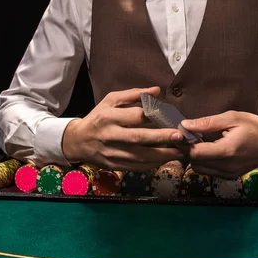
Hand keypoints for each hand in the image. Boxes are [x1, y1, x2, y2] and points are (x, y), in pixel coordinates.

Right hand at [62, 86, 184, 170]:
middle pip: (138, 137)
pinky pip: (136, 167)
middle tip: (179, 136)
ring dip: (161, 155)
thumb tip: (156, 90)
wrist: (78, 141)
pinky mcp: (114, 166)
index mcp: (109, 117)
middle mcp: (110, 135)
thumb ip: (134, 94)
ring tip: (179, 152)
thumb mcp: (111, 100)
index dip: (154, 116)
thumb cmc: (98, 117)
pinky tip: (165, 160)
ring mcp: (112, 153)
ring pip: (139, 156)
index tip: (171, 117)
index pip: (134, 116)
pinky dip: (152, 164)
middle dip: (160, 138)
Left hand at [181, 111, 257, 178]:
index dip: (184, 144)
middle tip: (190, 135)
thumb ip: (207, 123)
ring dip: (196, 156)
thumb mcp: (231, 118)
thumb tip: (185, 125)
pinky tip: (210, 148)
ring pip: (201, 168)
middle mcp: (226, 167)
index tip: (182, 133)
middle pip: (195, 163)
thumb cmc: (254, 127)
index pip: (195, 153)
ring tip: (200, 141)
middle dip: (188, 150)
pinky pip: (210, 170)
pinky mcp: (230, 176)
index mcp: (226, 151)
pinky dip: (205, 161)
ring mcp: (228, 174)